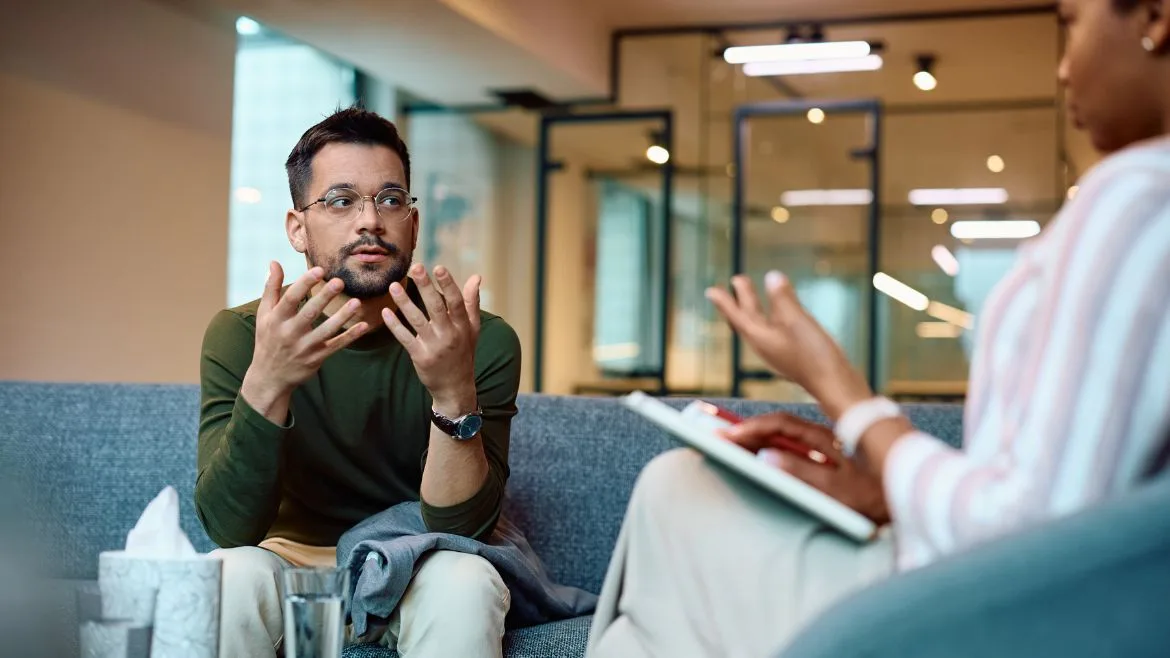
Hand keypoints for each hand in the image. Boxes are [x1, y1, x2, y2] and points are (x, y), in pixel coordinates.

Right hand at [242, 263, 369, 420]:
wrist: (269, 376)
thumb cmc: (268, 339)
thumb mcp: (264, 314)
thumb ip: (271, 288)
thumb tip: (274, 262)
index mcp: (276, 319)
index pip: (291, 298)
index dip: (305, 283)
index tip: (319, 270)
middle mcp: (290, 333)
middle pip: (309, 313)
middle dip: (324, 297)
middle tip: (340, 281)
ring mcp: (304, 347)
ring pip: (326, 330)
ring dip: (342, 316)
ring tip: (356, 302)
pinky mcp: (317, 358)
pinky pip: (336, 346)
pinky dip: (350, 336)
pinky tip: (363, 325)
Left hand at [382, 264, 480, 412]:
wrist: (455, 387)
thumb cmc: (464, 353)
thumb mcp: (473, 329)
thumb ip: (472, 302)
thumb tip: (476, 277)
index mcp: (463, 326)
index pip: (456, 302)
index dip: (448, 284)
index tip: (438, 267)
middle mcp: (450, 335)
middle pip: (436, 307)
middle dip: (425, 287)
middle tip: (415, 268)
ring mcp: (434, 347)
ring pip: (417, 321)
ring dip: (404, 303)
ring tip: (393, 286)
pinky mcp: (420, 357)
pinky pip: (405, 338)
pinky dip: (395, 325)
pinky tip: (385, 312)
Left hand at [706, 272, 870, 417]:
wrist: (835, 386)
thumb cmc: (814, 355)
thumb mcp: (797, 320)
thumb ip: (783, 299)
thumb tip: (772, 276)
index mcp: (760, 337)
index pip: (737, 315)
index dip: (725, 301)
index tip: (710, 290)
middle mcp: (765, 345)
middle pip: (748, 318)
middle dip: (741, 299)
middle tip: (736, 280)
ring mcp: (780, 351)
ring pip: (762, 324)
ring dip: (756, 306)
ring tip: (752, 292)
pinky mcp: (794, 354)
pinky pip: (776, 330)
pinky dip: (773, 316)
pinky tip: (781, 315)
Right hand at [721, 412, 889, 524]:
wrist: (926, 498)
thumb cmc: (889, 494)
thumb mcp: (843, 491)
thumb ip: (803, 475)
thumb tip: (766, 457)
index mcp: (832, 437)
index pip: (782, 426)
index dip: (751, 430)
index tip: (725, 435)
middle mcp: (834, 436)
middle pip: (783, 428)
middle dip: (751, 432)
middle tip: (721, 436)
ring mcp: (839, 448)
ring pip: (794, 438)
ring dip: (765, 440)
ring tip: (737, 446)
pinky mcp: (846, 461)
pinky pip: (805, 449)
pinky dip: (782, 450)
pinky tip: (770, 459)